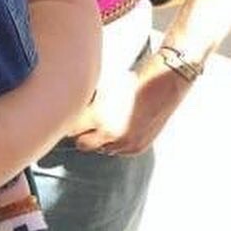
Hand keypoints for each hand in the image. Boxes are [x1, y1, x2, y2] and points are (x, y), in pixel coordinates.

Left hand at [70, 51, 190, 155]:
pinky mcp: (138, 147)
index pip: (71, 130)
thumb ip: (88, 107)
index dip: (68, 125)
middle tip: (84, 125)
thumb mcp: (103, 90)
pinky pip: (119, 151)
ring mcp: (125, 143)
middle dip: (81, 135)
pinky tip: (121, 126)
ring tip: (107, 122)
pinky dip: (117, 142)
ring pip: (102, 149)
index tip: (67, 120)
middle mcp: (110, 134)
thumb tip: (75, 114)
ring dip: (100, 140)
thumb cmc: (131, 80)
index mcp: (98, 117)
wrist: (163, 83)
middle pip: (83, 145)